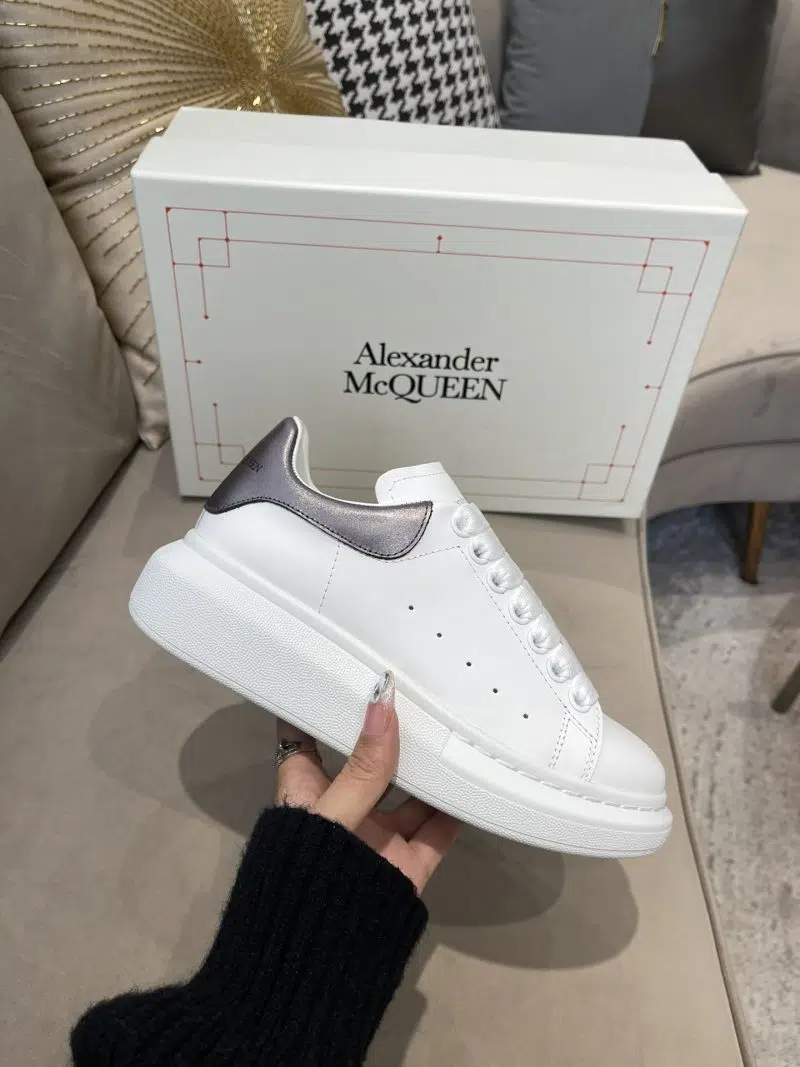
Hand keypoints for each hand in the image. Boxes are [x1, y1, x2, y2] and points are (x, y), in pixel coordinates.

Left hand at [275, 671, 458, 893]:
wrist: (317, 965)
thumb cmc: (306, 876)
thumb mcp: (330, 815)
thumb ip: (363, 768)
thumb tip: (383, 705)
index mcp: (306, 792)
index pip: (305, 737)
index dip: (318, 701)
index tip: (337, 661)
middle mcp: (343, 808)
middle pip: (369, 758)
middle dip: (388, 727)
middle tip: (415, 679)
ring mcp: (378, 836)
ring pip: (409, 790)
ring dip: (430, 762)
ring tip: (454, 716)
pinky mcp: (409, 861)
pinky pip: (439, 827)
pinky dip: (459, 805)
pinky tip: (477, 770)